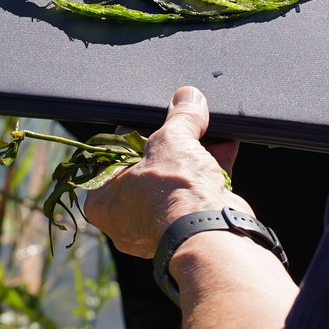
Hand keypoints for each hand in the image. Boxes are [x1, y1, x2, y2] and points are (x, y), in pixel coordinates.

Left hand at [83, 87, 243, 258]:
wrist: (210, 232)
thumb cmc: (173, 193)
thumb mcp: (172, 139)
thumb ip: (180, 117)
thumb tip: (188, 97)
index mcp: (103, 201)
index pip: (114, 155)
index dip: (137, 130)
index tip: (156, 118)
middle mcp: (126, 219)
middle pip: (148, 167)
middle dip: (172, 143)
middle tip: (185, 124)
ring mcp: (158, 227)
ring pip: (174, 181)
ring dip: (194, 155)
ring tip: (210, 132)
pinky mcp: (187, 229)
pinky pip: (195, 194)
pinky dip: (210, 172)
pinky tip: (225, 149)